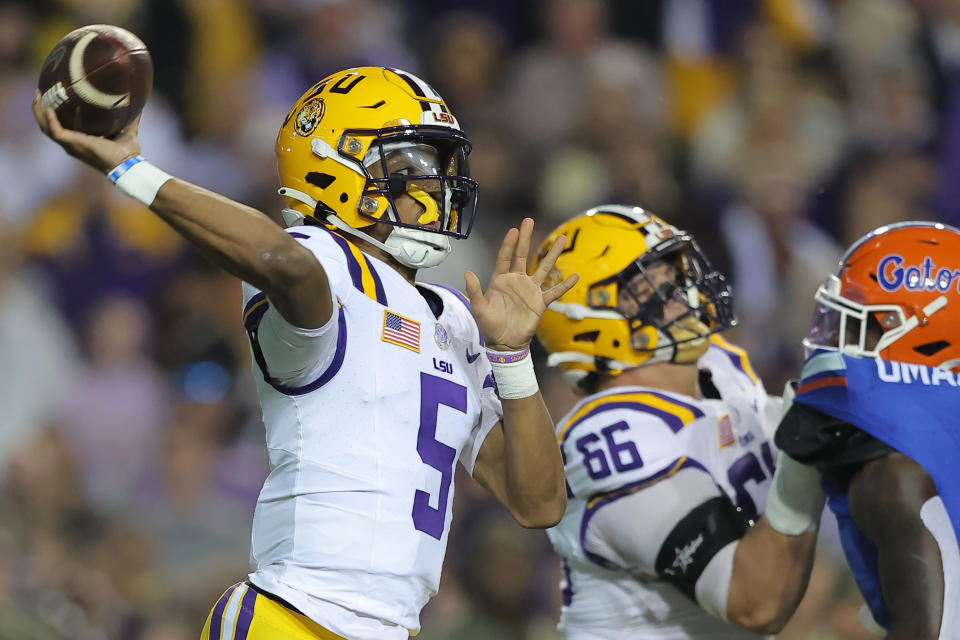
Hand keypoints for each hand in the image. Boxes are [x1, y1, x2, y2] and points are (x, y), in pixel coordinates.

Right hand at [32, 89, 140, 172]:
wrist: (127, 164)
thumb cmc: (127, 153)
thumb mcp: (127, 132)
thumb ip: (130, 120)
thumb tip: (138, 107)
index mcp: (80, 140)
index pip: (60, 126)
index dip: (53, 113)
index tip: (52, 96)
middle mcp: (71, 143)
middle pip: (47, 125)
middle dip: (40, 109)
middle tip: (39, 92)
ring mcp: (71, 145)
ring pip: (46, 127)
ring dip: (39, 112)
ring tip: (38, 95)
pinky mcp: (73, 144)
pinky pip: (55, 131)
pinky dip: (50, 119)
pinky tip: (49, 107)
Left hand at [465, 217, 577, 350]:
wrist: (504, 343)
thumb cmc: (489, 325)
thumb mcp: (478, 307)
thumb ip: (474, 290)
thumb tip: (467, 272)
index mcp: (501, 280)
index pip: (505, 257)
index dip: (509, 244)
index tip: (513, 230)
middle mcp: (517, 281)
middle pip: (523, 255)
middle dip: (526, 238)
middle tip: (529, 220)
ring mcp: (530, 290)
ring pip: (543, 268)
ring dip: (552, 254)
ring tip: (561, 239)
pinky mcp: (540, 302)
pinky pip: (554, 291)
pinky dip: (564, 285)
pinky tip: (575, 275)